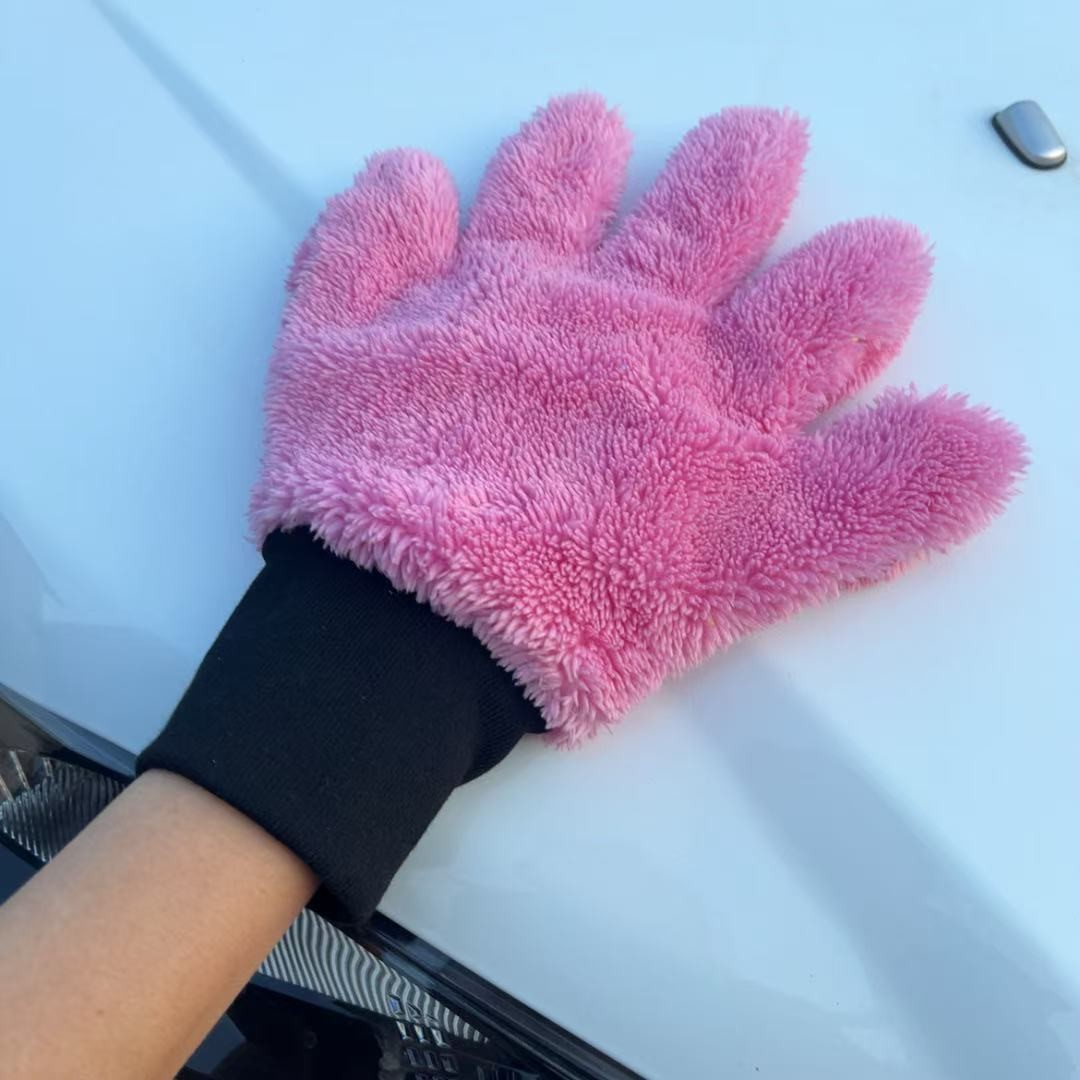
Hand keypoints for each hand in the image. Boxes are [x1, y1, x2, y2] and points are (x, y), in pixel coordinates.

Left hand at [252, 94, 1025, 743]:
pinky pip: (370, 240)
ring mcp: (475, 312)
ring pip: (538, 197)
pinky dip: (387, 208)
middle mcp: (600, 323)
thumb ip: (872, 507)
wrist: (406, 639)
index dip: (860, 283)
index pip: (810, 309)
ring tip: (587, 131)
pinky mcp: (360, 332)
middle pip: (693, 217)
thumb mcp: (748, 574)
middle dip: (737, 177)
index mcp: (695, 386)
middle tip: (764, 142)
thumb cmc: (573, 613)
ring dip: (565, 159)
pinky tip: (407, 188)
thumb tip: (992, 449)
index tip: (885, 260)